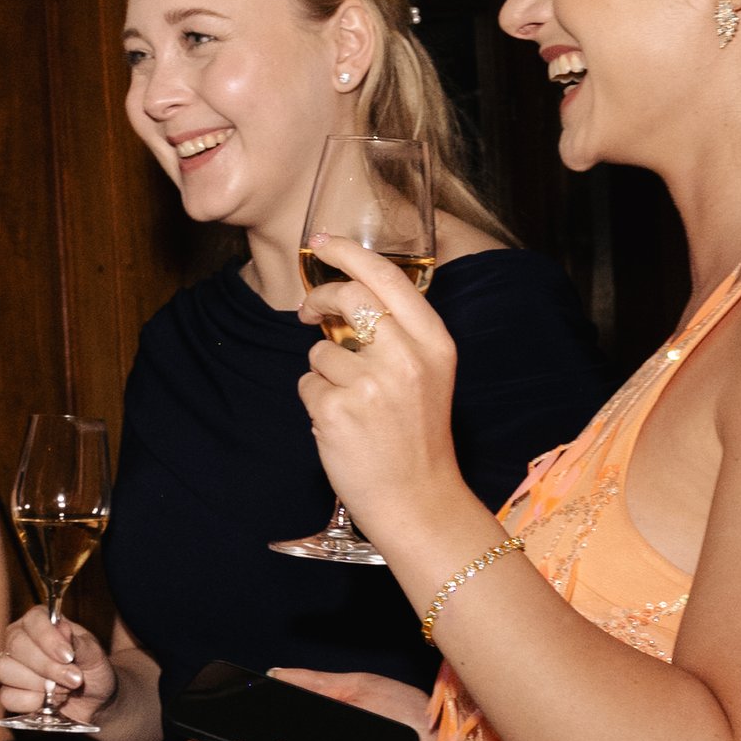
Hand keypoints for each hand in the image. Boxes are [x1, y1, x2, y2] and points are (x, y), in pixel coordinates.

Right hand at [0, 602, 111, 726]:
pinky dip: (32, 702)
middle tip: (74, 679)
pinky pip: (7, 696)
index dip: (49, 640)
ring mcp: (8, 666)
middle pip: (16, 646)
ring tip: (63, 691)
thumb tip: (63, 630)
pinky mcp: (6, 692)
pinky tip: (49, 702)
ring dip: (38, 684)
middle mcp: (18, 639)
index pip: (33, 621)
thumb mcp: (94, 655)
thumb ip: (79, 643)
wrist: (94, 701)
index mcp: (39, 622)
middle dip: (47, 667)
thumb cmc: (92, 670)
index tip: (69, 656)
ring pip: (5, 670)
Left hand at [298, 241, 464, 557]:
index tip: (322, 241)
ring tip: (349, 404)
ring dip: (323, 373)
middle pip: (347, 296)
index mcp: (433, 342)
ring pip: (319, 351)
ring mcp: (370, 384)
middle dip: (319, 298)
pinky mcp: (337, 411)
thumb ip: (399, 334)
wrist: (418, 499)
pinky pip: (308, 386)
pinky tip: (340, 425)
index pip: (386, 277)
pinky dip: (316, 402)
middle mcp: (405, 357)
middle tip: (309, 311)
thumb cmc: (418, 437)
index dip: (348, 252)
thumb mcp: (429, 374)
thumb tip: (346, 297)